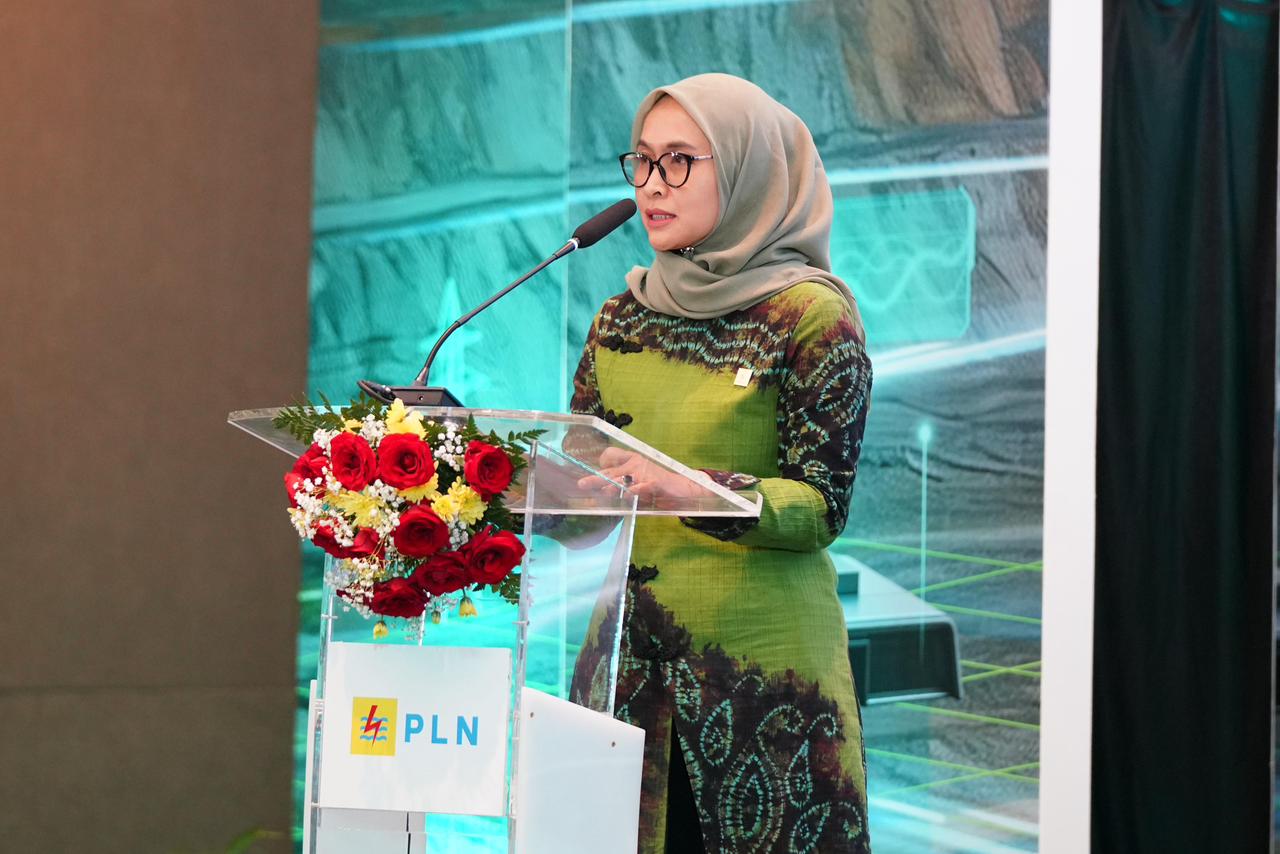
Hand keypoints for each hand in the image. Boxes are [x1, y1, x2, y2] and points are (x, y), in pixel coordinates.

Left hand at [576, 447, 707, 508]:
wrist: (683, 488)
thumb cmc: (658, 485)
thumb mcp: (639, 480)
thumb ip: (624, 484)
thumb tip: (603, 491)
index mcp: (632, 459)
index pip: (611, 455)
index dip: (602, 463)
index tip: (597, 472)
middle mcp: (636, 463)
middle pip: (611, 471)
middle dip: (596, 478)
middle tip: (582, 484)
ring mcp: (645, 473)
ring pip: (623, 481)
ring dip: (612, 488)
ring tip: (604, 493)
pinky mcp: (654, 483)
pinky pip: (641, 487)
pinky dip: (635, 491)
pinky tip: (630, 495)